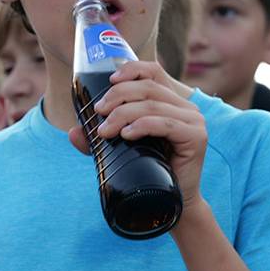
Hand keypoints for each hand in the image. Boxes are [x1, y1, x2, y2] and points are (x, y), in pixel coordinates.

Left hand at [67, 60, 207, 212]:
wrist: (167, 200)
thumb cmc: (145, 169)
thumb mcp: (117, 148)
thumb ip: (96, 138)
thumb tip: (73, 132)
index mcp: (169, 101)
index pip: (153, 72)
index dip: (132, 69)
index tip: (109, 80)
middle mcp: (184, 106)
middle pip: (148, 87)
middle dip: (118, 97)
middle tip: (98, 113)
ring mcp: (193, 120)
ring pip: (153, 105)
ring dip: (123, 114)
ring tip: (104, 131)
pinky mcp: (196, 137)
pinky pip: (166, 124)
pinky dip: (142, 126)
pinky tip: (126, 134)